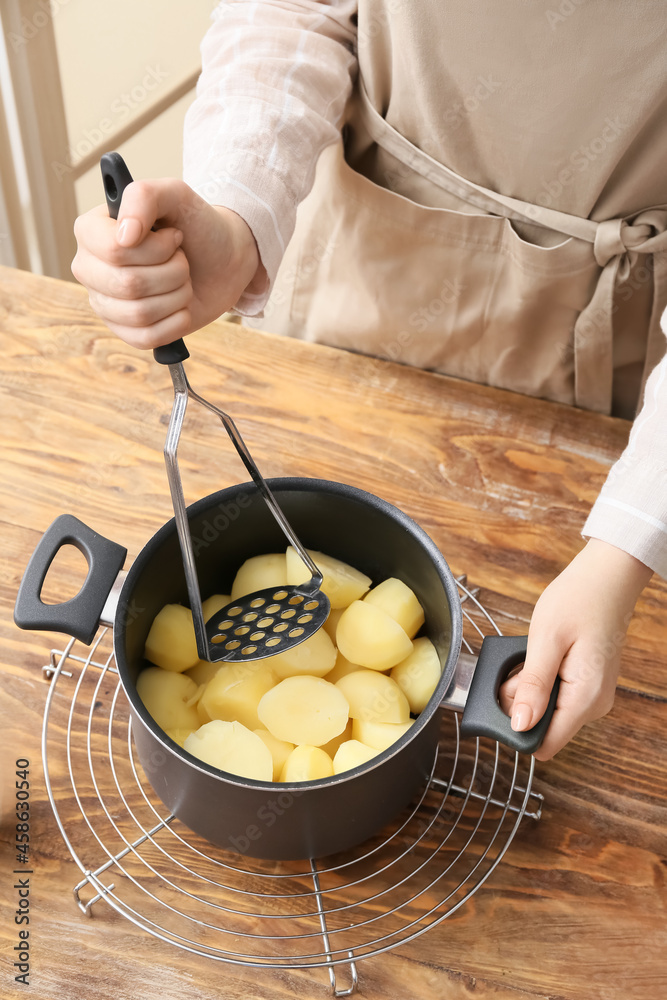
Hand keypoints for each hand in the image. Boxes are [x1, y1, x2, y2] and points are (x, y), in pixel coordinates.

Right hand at [71, 178, 262, 348]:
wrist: (223, 260)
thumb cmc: (194, 225)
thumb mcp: (175, 195)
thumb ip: (144, 197)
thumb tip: (124, 236)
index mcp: (90, 230)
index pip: (114, 250)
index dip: (155, 248)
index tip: (173, 237)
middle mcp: (89, 267)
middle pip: (128, 284)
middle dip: (172, 272)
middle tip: (182, 260)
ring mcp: (104, 302)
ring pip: (139, 313)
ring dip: (177, 295)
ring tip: (182, 280)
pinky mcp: (125, 330)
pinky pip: (146, 338)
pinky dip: (176, 322)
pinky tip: (180, 305)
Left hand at [499, 539, 651, 759]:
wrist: (607, 578)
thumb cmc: (579, 600)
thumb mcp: (545, 641)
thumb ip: (532, 685)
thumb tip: (519, 724)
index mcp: (585, 698)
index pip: (545, 743)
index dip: (517, 727)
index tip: (508, 696)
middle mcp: (594, 704)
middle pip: (543, 727)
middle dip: (521, 702)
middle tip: (520, 665)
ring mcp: (593, 695)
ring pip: (547, 710)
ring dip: (530, 688)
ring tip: (532, 655)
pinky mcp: (588, 685)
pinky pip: (556, 695)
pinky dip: (541, 680)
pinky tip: (541, 656)